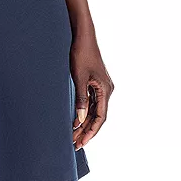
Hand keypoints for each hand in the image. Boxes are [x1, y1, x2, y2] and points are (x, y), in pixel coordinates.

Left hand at [70, 29, 114, 150]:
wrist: (83, 35)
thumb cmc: (81, 53)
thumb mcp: (79, 77)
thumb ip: (81, 98)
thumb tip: (80, 119)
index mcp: (106, 90)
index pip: (100, 117)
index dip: (91, 131)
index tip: (82, 142)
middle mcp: (107, 90)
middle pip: (98, 116)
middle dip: (86, 131)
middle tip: (75, 144)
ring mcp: (101, 87)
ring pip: (94, 110)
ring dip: (84, 123)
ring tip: (73, 136)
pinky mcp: (95, 83)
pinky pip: (91, 103)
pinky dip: (84, 112)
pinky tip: (76, 121)